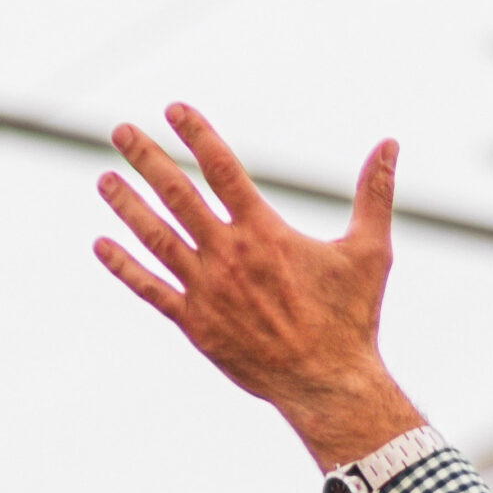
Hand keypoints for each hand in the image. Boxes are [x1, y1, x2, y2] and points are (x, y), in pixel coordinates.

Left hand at [93, 105, 425, 469]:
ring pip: (156, 238)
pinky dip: (124, 267)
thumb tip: (391, 143)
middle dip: (147, 158)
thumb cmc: (351, 319)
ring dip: (126, 205)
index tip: (172, 108)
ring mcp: (207, 290)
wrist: (327, 384)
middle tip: (120, 131)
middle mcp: (228, 255)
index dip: (196, 134)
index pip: (222, 169)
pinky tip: (100, 245)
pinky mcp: (195, 325)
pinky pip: (151, 290)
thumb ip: (375, 193)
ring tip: (104, 179)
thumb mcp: (371, 251)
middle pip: (177, 194)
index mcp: (265, 232)